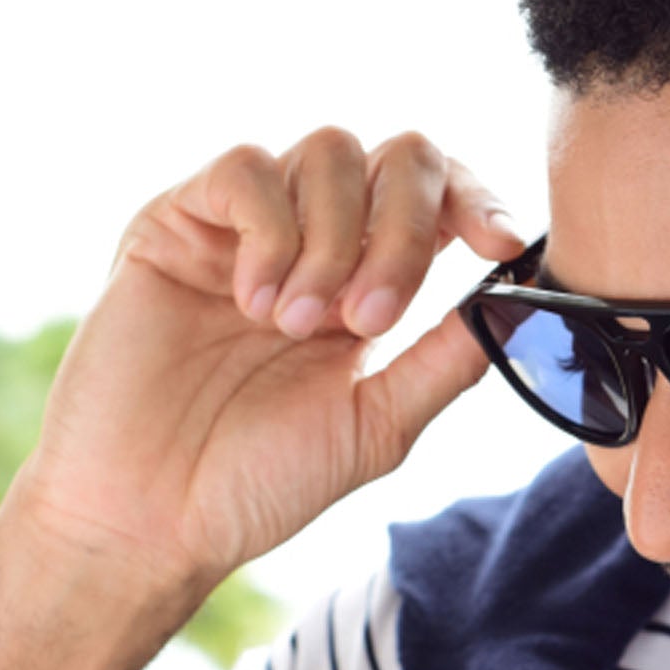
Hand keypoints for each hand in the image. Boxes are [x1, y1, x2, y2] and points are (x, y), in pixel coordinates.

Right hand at [7, 126, 521, 597]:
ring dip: (334, 240)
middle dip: (405, 228)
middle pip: (400, 157)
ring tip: (297, 327)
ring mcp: (249, 226)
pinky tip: (253, 303)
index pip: (443, 197)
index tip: (500, 243)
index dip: (479, 201)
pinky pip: (247, 169)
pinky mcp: (178, 221)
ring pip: (330, 152)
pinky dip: (269, 232)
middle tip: (368, 318)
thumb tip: (517, 301)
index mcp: (375, 282)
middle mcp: (318, 241)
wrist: (152, 517)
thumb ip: (447, 359)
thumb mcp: (380, 423)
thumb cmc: (260, 480)